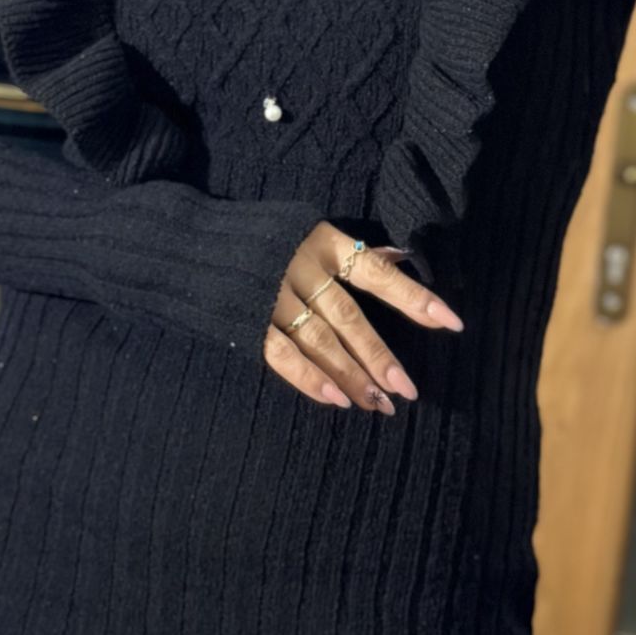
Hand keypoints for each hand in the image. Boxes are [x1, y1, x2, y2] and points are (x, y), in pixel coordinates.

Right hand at [264, 220, 464, 414]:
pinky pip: (282, 355)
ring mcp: (270, 295)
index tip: (451, 323)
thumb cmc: (257, 237)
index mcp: (321, 241)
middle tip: (407, 391)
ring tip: (377, 405)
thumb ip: (349, 251)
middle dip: (380, 357)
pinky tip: (334, 400)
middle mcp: (300, 267)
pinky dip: (309, 379)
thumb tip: (402, 257)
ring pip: (320, 342)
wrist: (184, 241)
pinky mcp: (244, 320)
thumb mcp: (304, 230)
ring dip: (351, 376)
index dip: (414, 297)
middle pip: (349, 318)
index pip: (377, 273)